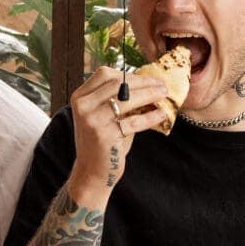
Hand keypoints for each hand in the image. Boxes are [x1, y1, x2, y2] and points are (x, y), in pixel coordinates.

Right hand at [67, 66, 169, 209]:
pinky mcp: (104, 135)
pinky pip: (133, 121)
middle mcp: (82, 106)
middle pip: (117, 83)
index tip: (148, 78)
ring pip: (126, 99)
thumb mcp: (105, 116)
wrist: (91, 172)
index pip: (105, 74)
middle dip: (143, 82)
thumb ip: (119, 99)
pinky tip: (161, 115)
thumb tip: (148, 82)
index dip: (129, 74)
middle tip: (161, 85)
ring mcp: (92, 120)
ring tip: (164, 95)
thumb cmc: (103, 141)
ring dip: (149, 95)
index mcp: (80, 97)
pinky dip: (150, 117)